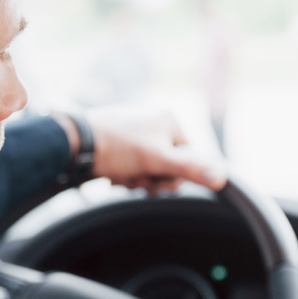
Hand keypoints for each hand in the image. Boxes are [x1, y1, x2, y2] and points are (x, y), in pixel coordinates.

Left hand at [58, 107, 225, 195]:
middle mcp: (155, 121)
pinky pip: (133, 165)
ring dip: (137, 180)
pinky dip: (124, 175)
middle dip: (152, 179)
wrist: (75, 144)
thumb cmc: (117, 147)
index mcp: (169, 119)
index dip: (172, 176)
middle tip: (136, 179)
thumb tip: (222, 178)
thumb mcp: (158, 160)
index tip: (154, 179)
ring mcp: (136, 131)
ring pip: (149, 168)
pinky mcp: (120, 141)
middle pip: (168, 165)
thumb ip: (190, 169)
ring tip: (121, 176)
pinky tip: (112, 174)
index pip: (188, 157)